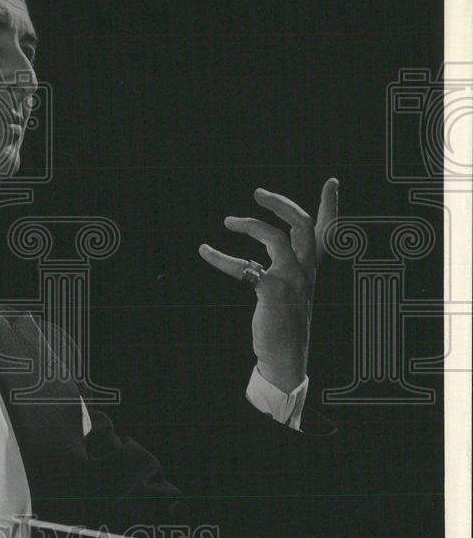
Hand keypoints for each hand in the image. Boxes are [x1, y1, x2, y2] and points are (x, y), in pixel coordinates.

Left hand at [198, 178, 338, 392]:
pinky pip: (245, 267)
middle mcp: (306, 270)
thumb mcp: (289, 289)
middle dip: (280, 204)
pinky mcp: (273, 291)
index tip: (332, 182)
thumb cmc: (284, 322)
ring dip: (250, 224)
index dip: (331, 205)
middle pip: (302, 224)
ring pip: (276, 237)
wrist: (286, 356)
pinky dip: (221, 258)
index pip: (327, 232)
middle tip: (258, 193)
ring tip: (229, 222)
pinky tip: (206, 252)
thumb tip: (260, 253)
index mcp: (311, 268)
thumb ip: (280, 267)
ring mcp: (292, 280)